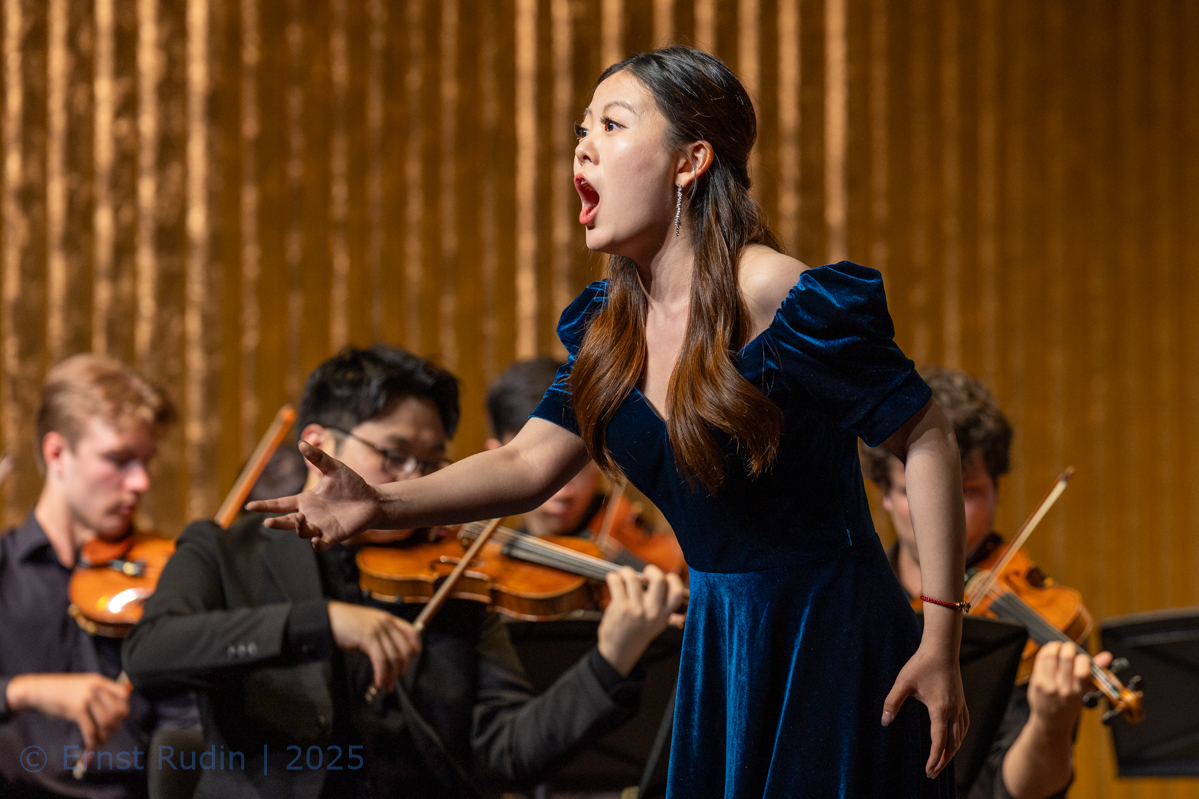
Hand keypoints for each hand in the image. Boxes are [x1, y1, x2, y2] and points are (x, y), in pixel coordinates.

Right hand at [6, 673, 129, 750]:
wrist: (38, 690)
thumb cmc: (61, 691)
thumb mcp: (83, 685)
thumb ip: (99, 694)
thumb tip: (116, 714)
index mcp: (100, 681)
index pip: (124, 695)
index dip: (124, 709)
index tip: (119, 719)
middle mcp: (96, 688)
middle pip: (117, 711)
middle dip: (115, 726)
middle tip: (110, 735)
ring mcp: (87, 698)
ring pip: (105, 723)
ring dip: (105, 736)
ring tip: (101, 743)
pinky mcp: (76, 710)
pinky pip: (90, 730)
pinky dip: (92, 742)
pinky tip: (91, 748)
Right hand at [248, 442, 381, 551]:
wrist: (372, 500)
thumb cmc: (352, 484)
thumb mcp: (334, 468)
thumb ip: (318, 458)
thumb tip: (301, 443)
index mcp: (306, 500)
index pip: (280, 504)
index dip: (265, 505)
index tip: (249, 506)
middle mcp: (310, 515)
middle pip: (286, 522)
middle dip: (276, 523)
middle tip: (268, 521)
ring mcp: (321, 527)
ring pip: (302, 532)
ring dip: (298, 528)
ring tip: (300, 518)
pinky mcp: (333, 536)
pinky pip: (320, 545)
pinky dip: (316, 544)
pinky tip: (315, 539)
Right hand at [327, 601, 420, 689]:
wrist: (327, 618)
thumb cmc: (346, 625)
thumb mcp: (369, 627)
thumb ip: (382, 638)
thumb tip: (390, 660)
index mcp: (389, 619)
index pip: (413, 633)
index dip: (415, 649)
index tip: (409, 663)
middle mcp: (387, 622)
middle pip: (405, 650)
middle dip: (402, 669)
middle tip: (394, 681)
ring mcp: (378, 629)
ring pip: (393, 657)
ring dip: (391, 676)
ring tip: (386, 685)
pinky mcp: (368, 636)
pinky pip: (381, 659)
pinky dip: (381, 673)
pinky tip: (378, 681)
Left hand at [596, 565, 687, 675]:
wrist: (620, 651)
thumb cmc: (638, 631)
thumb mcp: (657, 622)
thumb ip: (662, 604)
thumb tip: (665, 579)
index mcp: (664, 614)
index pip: (677, 592)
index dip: (672, 579)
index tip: (662, 578)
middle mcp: (653, 612)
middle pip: (659, 580)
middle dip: (651, 570)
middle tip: (644, 574)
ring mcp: (636, 610)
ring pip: (633, 578)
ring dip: (626, 572)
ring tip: (623, 575)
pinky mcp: (621, 609)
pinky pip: (617, 582)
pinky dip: (613, 577)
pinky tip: (613, 580)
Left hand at [882, 641, 968, 778]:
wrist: (941, 648)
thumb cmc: (921, 664)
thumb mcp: (902, 683)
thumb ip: (892, 702)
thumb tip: (884, 721)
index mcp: (941, 709)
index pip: (939, 741)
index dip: (934, 758)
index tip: (928, 771)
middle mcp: (954, 710)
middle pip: (952, 744)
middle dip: (943, 760)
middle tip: (932, 774)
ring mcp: (960, 706)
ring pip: (960, 736)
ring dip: (952, 751)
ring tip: (942, 762)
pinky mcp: (961, 701)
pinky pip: (964, 725)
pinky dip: (959, 738)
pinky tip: (954, 741)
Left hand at [1026, 642, 1112, 734]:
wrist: (1051, 722)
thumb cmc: (1070, 705)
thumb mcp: (1085, 692)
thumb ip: (1095, 672)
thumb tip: (1106, 656)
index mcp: (1079, 692)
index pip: (1082, 669)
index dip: (1083, 658)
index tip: (1082, 658)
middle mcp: (1064, 689)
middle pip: (1066, 657)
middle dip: (1069, 647)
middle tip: (1069, 649)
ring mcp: (1048, 685)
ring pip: (1050, 655)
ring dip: (1056, 646)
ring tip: (1059, 648)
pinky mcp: (1036, 682)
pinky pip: (1040, 659)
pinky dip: (1046, 651)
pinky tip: (1049, 653)